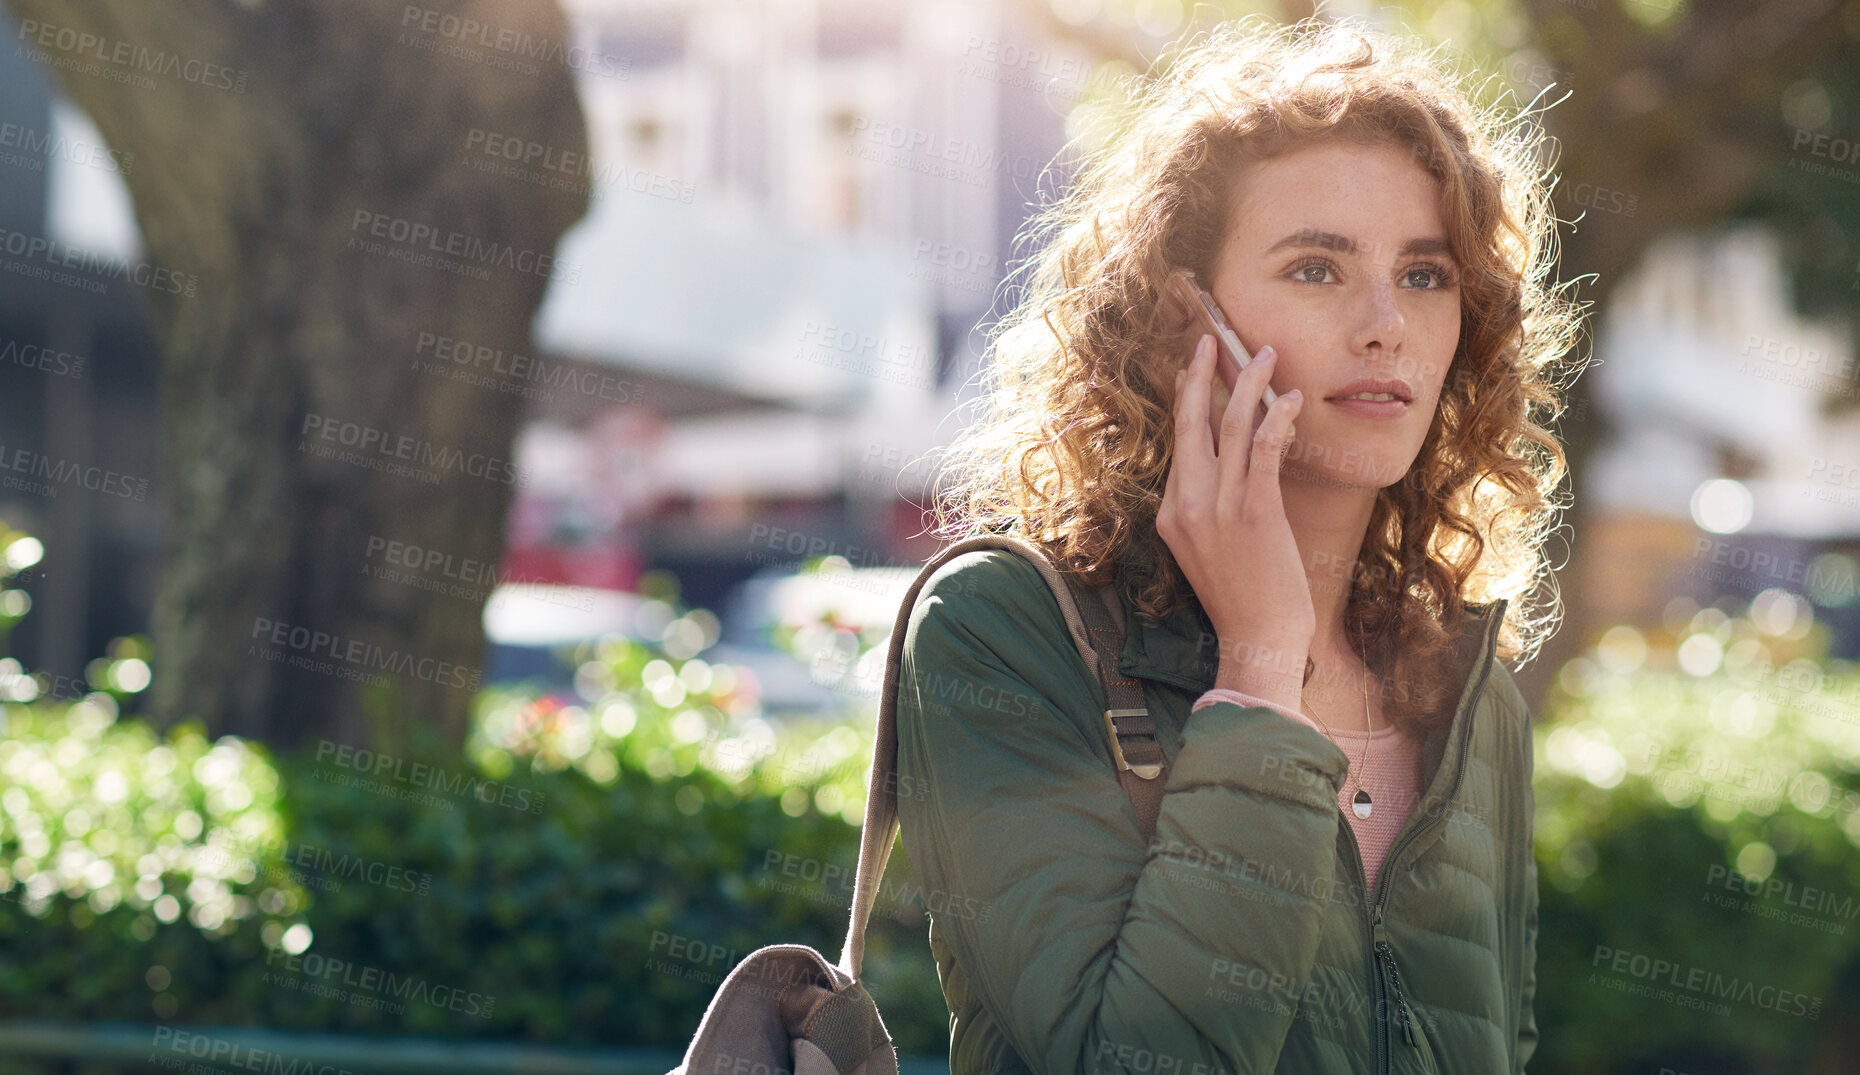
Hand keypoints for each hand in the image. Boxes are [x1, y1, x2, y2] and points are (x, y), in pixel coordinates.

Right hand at [1157, 334, 1313, 706]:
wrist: (1258, 639)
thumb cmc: (1242, 600)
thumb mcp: (1207, 550)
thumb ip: (1206, 509)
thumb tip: (1227, 469)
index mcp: (1170, 513)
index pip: (1180, 445)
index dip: (1188, 401)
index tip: (1196, 371)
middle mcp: (1187, 504)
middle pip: (1191, 423)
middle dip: (1201, 375)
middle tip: (1211, 341)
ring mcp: (1220, 508)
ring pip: (1231, 428)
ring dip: (1250, 385)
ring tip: (1265, 355)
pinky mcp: (1256, 512)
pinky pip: (1265, 450)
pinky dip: (1278, 419)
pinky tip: (1290, 400)